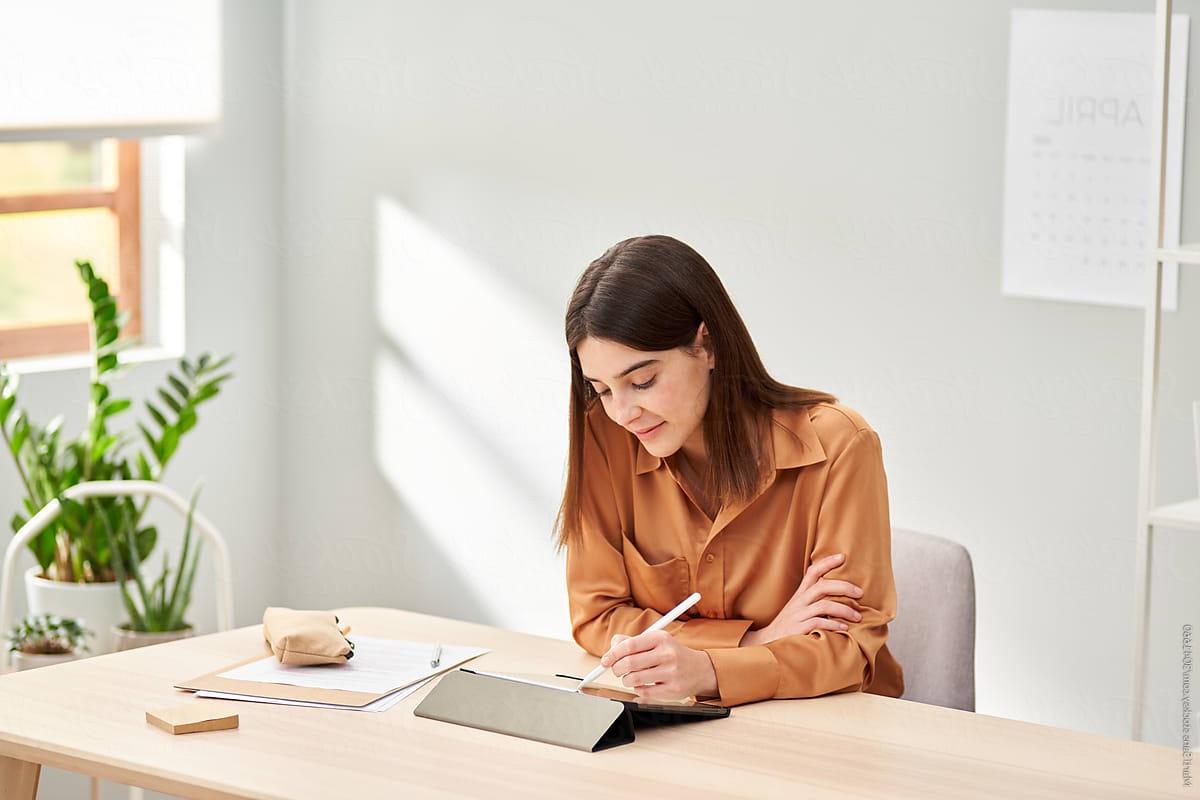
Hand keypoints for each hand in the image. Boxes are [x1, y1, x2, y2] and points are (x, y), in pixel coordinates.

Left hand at [601, 630, 717, 700]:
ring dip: (626, 680)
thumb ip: (633, 641)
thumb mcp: (656, 641)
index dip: (613, 654)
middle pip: (629, 663)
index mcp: (660, 638)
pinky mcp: (672, 690)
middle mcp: (667, 654)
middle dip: (617, 668)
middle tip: (616, 670)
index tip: (605, 660)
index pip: (629, 645)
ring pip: (634, 679)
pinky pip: (644, 692)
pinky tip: (642, 684)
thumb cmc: (673, 654)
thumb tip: (613, 644)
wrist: (700, 670)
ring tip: (630, 677)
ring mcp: (671, 673)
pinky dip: (638, 689)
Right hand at [741, 552, 863, 645]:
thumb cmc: (790, 625)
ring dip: (844, 610)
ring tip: (857, 617)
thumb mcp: (799, 608)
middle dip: (844, 587)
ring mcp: (798, 615)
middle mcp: (799, 601)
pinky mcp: (798, 629)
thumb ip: (815, 600)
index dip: (827, 563)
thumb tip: (840, 594)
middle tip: (861, 593)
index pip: (812, 572)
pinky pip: (819, 622)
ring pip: (824, 605)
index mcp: (800, 594)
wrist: (767, 643)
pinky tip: (844, 629)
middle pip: (822, 586)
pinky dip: (834, 624)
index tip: (842, 556)